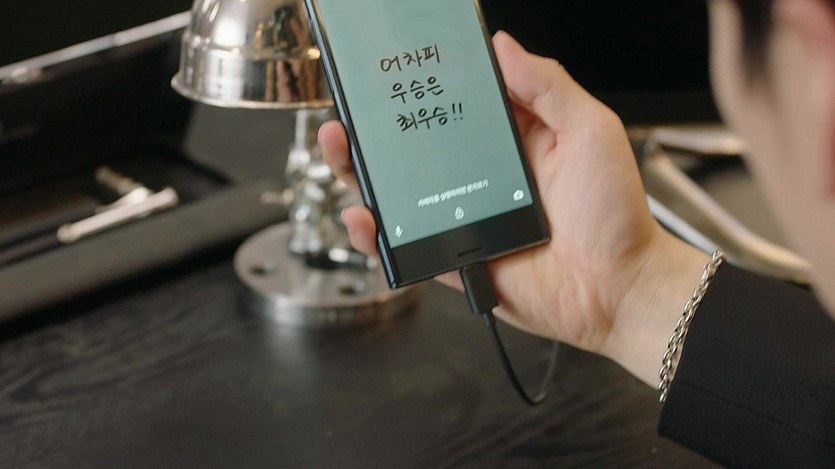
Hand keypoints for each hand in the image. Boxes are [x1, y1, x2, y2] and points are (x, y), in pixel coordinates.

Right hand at [320, 31, 707, 385]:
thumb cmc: (615, 213)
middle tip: (353, 106)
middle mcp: (480, 176)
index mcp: (510, 140)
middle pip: (414, 146)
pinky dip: (375, 234)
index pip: (455, 104)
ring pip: (398, 193)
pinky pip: (405, 245)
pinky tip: (362, 215)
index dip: (424, 85)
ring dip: (360, 171)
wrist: (618, 288)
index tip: (397, 65)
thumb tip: (504, 45)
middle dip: (377, 126)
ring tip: (340, 147)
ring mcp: (462, 217)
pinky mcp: (453, 256)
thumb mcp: (590, 131)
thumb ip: (548, 87)